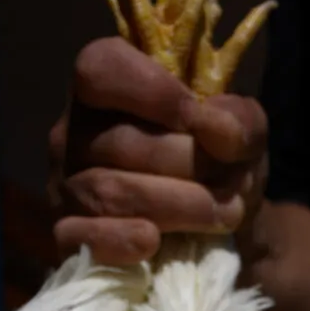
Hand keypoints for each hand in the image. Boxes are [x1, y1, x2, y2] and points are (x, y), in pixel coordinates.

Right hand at [48, 37, 269, 264]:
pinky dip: (119, 241)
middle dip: (190, 165)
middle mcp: (74, 132)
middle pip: (120, 143)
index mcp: (108, 91)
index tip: (197, 117)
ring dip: (177, 205)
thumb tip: (216, 127)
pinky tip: (152, 242)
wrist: (220, 229)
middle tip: (235, 182)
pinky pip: (78, 237)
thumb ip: (239, 119)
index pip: (98, 69)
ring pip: (109, 192)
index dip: (149, 91)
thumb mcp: (243, 133)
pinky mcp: (66, 235)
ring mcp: (66, 186)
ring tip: (223, 214)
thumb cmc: (220, 164)